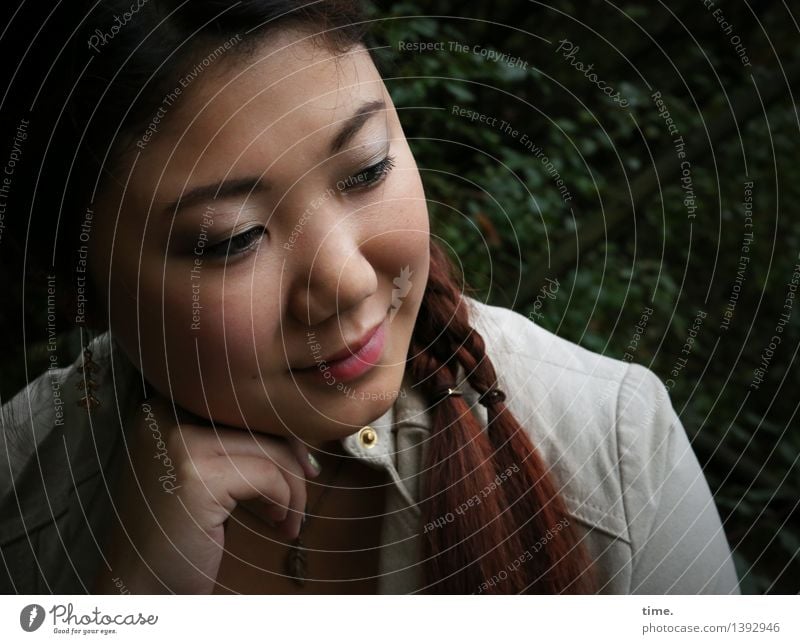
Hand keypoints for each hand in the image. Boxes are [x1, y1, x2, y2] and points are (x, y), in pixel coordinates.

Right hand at [94, 393, 319, 593]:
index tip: (301, 459)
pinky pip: (267, 476)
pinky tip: (279, 523)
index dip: (277, 428)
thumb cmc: (175, 534)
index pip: (241, 403)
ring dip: (293, 486)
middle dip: (292, 455)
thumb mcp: (201, 472)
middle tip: (308, 482)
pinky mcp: (196, 475)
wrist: (139, 588)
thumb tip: (294, 427)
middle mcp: (165, 416)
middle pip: (257, 419)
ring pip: (269, 448)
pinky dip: (285, 500)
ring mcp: (179, 443)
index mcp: (163, 409)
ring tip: (288, 517)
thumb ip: (231, 443)